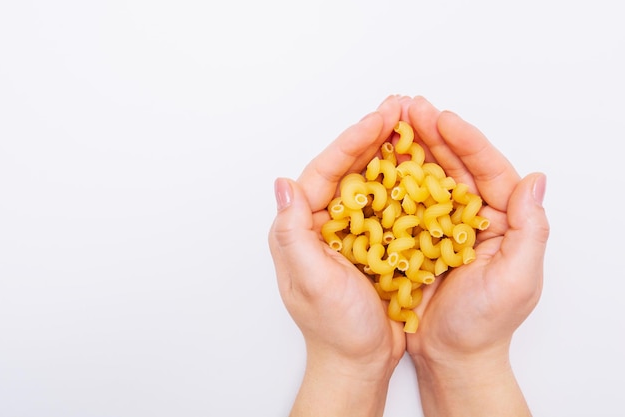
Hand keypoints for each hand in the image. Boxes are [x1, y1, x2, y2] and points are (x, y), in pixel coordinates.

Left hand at [268, 95, 407, 415]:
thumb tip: (283, 184)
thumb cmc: (335, 328)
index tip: (378, 118)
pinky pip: (390, 203)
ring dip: (390, 153)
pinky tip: (423, 166)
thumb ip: (293, 233)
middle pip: (349, 168)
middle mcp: (323, 223)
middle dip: (373, 136)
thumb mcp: (311, 281)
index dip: (352, 141)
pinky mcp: (374, 242)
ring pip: (371, 180)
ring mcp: (350, 231)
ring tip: (412, 125)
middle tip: (400, 108)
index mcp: (302, 227)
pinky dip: (405, 183)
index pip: (325, 171)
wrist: (359, 361)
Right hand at [402, 96, 548, 415]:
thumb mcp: (517, 279)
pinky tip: (376, 160)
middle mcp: (472, 215)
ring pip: (427, 176)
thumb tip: (536, 180)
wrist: (451, 356)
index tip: (442, 118)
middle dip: (433, 133)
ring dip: (411, 148)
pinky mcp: (415, 236)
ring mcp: (441, 224)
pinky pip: (404, 201)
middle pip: (454, 165)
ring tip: (391, 122)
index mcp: (502, 220)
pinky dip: (391, 180)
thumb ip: (530, 229)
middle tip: (409, 107)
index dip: (465, 141)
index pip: (488, 169)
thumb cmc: (485, 324)